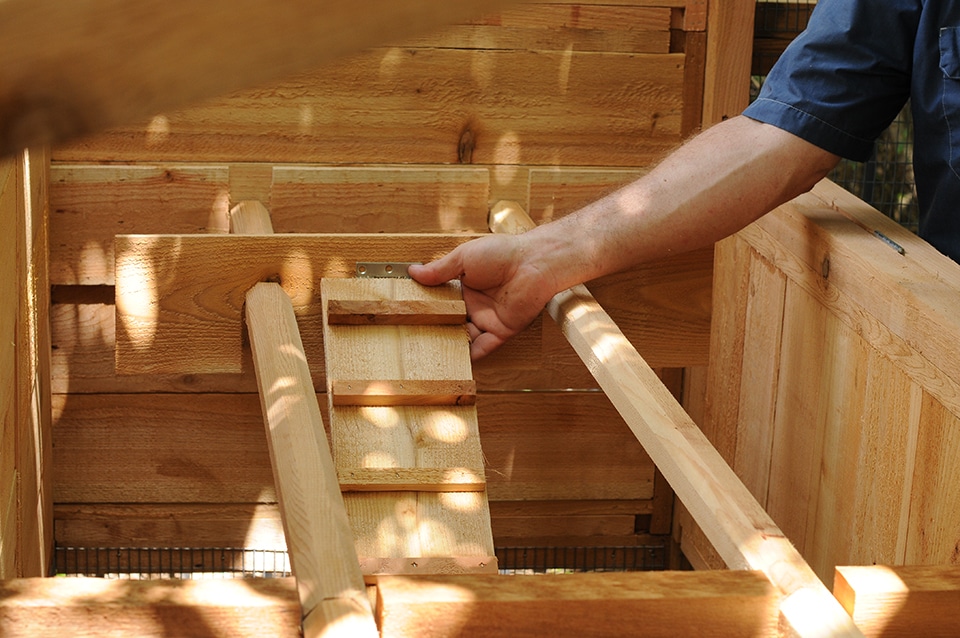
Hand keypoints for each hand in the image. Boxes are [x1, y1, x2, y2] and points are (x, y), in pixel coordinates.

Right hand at [409, 234, 555, 359]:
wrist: (533, 263)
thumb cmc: (502, 253)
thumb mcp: (463, 258)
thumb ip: (438, 270)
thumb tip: (413, 271)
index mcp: (465, 286)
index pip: (441, 302)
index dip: (426, 309)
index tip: (406, 316)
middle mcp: (475, 305)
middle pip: (450, 322)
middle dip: (434, 330)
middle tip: (411, 341)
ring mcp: (487, 320)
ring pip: (463, 337)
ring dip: (449, 345)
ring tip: (426, 356)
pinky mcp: (501, 332)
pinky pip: (482, 348)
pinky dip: (469, 356)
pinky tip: (453, 363)